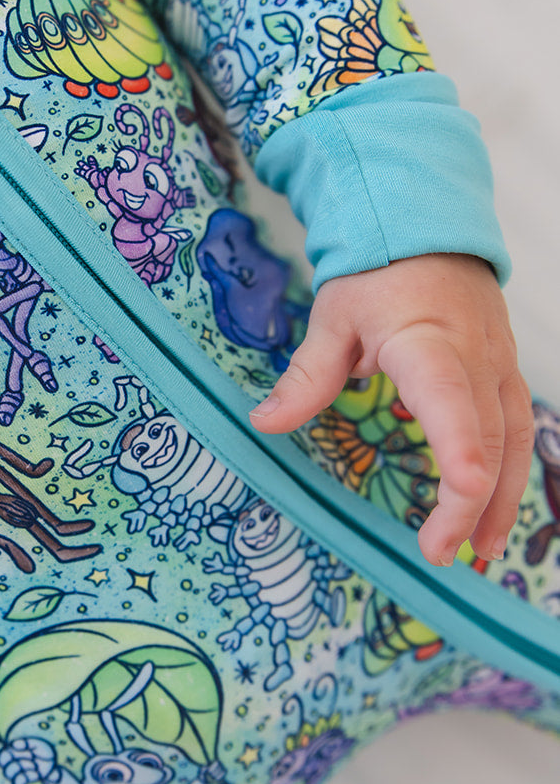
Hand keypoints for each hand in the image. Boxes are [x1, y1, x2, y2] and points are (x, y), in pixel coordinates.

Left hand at [248, 254, 533, 567]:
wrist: (428, 229)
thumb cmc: (376, 273)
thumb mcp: (332, 318)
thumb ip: (307, 376)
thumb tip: (263, 422)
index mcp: (425, 340)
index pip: (447, 396)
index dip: (459, 445)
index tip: (462, 491)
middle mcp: (474, 356)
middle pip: (485, 435)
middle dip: (469, 502)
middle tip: (439, 554)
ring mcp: (499, 365)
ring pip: (514, 438)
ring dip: (502, 500)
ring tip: (482, 553)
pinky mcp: (506, 374)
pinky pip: (519, 429)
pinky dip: (511, 476)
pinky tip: (493, 516)